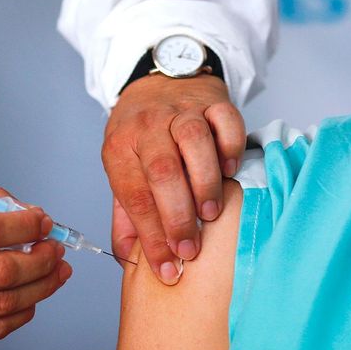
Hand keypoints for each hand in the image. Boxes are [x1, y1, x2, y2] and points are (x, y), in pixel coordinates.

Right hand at [0, 189, 71, 348]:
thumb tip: (19, 209)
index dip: (26, 225)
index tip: (42, 219)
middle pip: (1, 272)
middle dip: (41, 259)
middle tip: (56, 248)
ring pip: (1, 304)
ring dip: (40, 288)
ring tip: (56, 273)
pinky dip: (18, 316)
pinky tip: (31, 300)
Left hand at [103, 74, 245, 284]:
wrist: (157, 79)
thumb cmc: (141, 135)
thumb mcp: (123, 169)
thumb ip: (126, 215)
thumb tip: (129, 262)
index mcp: (120, 148)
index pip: (133, 196)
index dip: (151, 237)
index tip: (168, 269)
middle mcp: (148, 126)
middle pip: (162, 171)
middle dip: (177, 216)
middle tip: (191, 249)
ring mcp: (181, 110)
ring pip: (193, 142)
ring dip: (204, 182)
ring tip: (211, 213)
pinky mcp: (212, 100)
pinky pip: (226, 121)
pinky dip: (230, 148)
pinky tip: (229, 171)